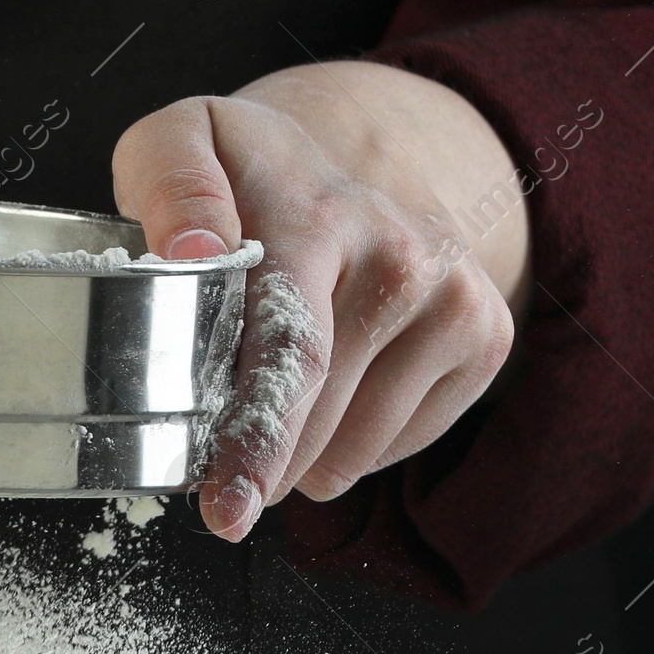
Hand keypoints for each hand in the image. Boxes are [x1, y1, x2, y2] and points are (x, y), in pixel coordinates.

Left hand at [112, 62, 530, 538]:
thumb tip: (194, 252)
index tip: (228, 511)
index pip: (291, 351)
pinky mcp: (486, 335)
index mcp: (318, 216)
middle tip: (218, 468)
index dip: (256, 442)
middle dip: (261, 464)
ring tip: (271, 417)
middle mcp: (402, 255)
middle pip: (320, 415)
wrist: (351, 161)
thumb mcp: (178, 142)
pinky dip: (351, 450)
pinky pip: (401, 445)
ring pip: (357, 447)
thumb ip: (168, 184)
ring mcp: (454, 297)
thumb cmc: (246, 179)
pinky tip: (331, 401)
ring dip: (300, 463)